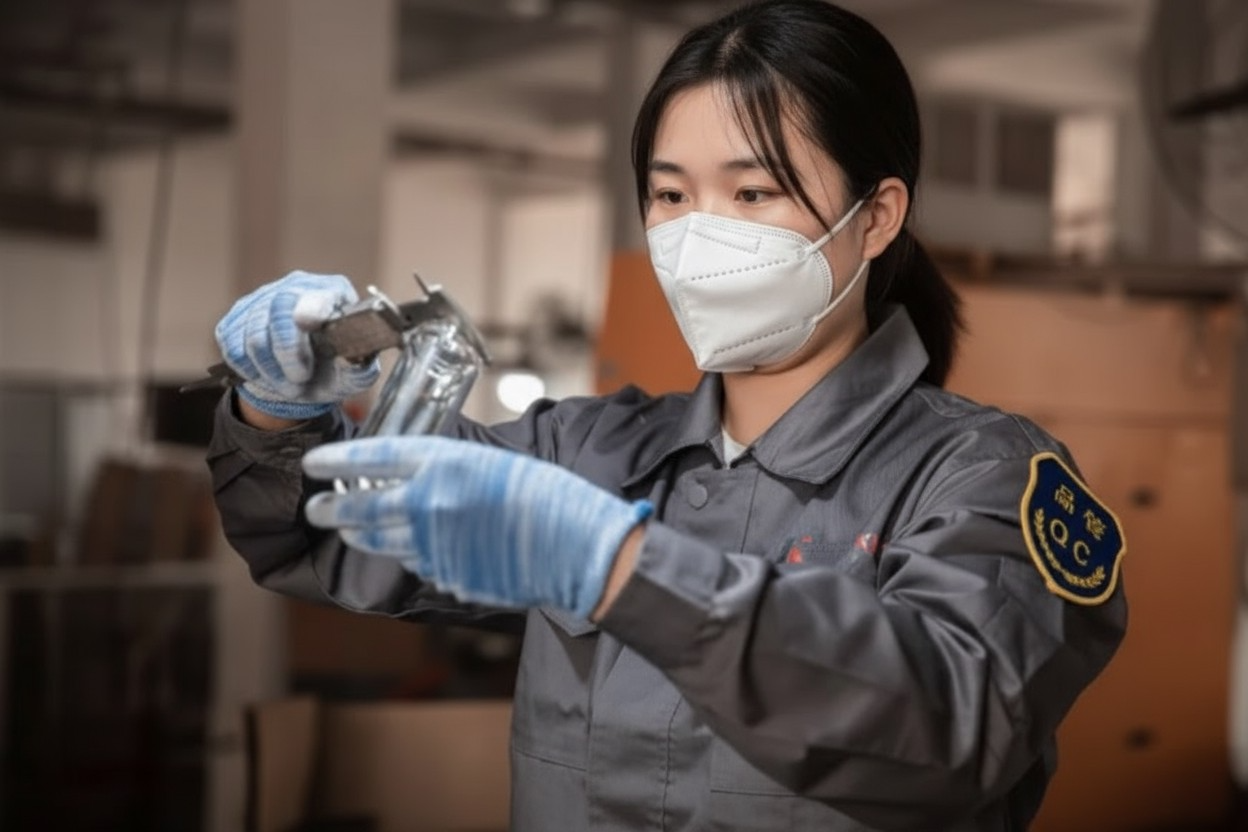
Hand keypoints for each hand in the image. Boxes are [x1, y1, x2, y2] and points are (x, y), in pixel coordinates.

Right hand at [214, 271, 379, 419]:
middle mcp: (295, 287)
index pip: (318, 295)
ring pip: (254, 336)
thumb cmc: (334, 372)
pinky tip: (267, 376)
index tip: (307, 322)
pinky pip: (233, 347)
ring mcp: (261, 298)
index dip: (312, 307)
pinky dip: (251, 371)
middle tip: (300, 380)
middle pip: (279, 312)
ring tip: (289, 386)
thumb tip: (353, 359)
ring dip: (271, 372)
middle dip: (288, 354)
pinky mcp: (236, 318)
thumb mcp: (354, 375)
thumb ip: (360, 368)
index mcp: (332, 292)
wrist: (301, 383)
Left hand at [302, 436, 652, 617]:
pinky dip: (406, 553)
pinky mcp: (446, 575)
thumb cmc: (545, 495)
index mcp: (443, 464)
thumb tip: (415, 473)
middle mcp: (429, 504)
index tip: (314, 463)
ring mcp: (434, 544)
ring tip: (349, 529)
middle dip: (332, 508)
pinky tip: (409, 548)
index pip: (372, 459)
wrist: (576, 546)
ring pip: (380, 540)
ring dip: (360, 534)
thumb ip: (449, 468)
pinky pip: (415, 562)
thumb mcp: (492, 463)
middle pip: (363, 507)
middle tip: (315, 508)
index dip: (337, 460)